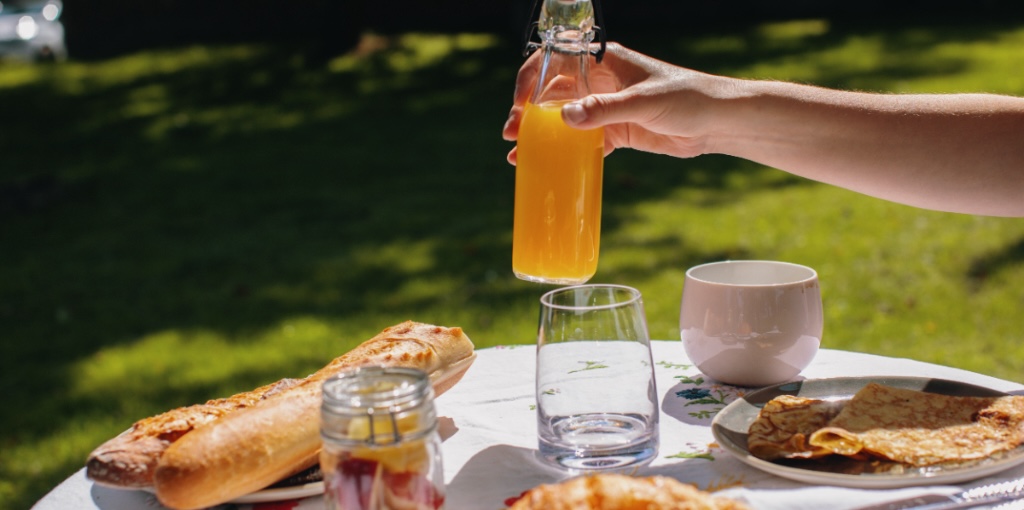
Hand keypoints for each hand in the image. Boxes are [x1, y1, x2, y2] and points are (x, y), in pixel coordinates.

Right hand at [502, 42, 726, 163]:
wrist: (718, 123)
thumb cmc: (687, 98)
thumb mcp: (644, 103)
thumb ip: (604, 110)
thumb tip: (565, 118)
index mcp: (605, 61)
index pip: (555, 61)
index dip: (531, 79)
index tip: (520, 104)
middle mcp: (600, 82)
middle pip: (552, 93)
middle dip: (528, 112)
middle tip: (512, 134)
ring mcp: (606, 108)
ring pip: (563, 119)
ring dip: (541, 135)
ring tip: (519, 154)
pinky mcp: (616, 133)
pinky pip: (582, 142)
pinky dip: (564, 154)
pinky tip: (546, 166)